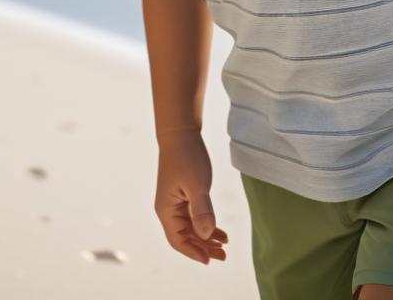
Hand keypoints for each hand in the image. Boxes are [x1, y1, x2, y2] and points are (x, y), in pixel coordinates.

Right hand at [154, 129, 228, 263]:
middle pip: (186, 237)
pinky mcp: (184, 195)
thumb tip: (205, 235)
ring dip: (207, 238)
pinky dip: (207, 224)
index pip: (178, 240)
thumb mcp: (197, 184)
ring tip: (225, 245)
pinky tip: (220, 231)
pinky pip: (194, 216)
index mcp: (167, 209)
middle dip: (203, 247)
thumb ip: (201, 210)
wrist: (181, 133)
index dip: (193, 252)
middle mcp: (169, 209)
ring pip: (191, 228)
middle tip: (224, 255)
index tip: (210, 260)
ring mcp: (176, 202)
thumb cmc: (187, 156)